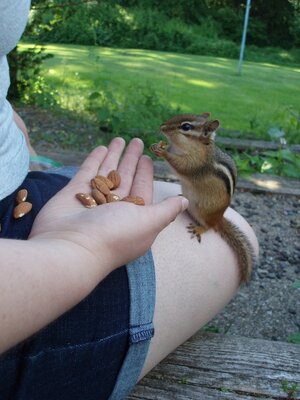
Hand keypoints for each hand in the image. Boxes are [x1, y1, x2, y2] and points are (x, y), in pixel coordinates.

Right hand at [29, 138, 187, 280]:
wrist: (71, 247)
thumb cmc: (115, 235)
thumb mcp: (149, 222)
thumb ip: (167, 210)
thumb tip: (184, 202)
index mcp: (133, 217)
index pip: (142, 190)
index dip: (146, 174)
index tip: (148, 158)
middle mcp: (114, 210)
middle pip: (126, 179)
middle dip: (131, 160)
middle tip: (137, 141)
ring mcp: (93, 201)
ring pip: (106, 173)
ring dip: (114, 156)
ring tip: (120, 139)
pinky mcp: (74, 194)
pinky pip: (87, 173)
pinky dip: (94, 161)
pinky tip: (101, 148)